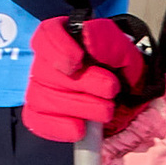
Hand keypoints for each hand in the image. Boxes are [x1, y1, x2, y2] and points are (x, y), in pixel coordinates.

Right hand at [23, 13, 162, 144]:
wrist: (127, 95)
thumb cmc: (119, 67)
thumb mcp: (123, 51)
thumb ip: (107, 42)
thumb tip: (88, 36)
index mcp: (63, 35)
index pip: (47, 35)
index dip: (58, 49)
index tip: (78, 61)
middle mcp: (45, 61)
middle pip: (47, 72)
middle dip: (83, 84)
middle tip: (111, 90)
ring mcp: (40, 88)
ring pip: (44, 98)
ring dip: (79, 107)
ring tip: (106, 110)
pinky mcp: (41, 115)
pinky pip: (38, 121)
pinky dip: (59, 127)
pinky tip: (80, 129)